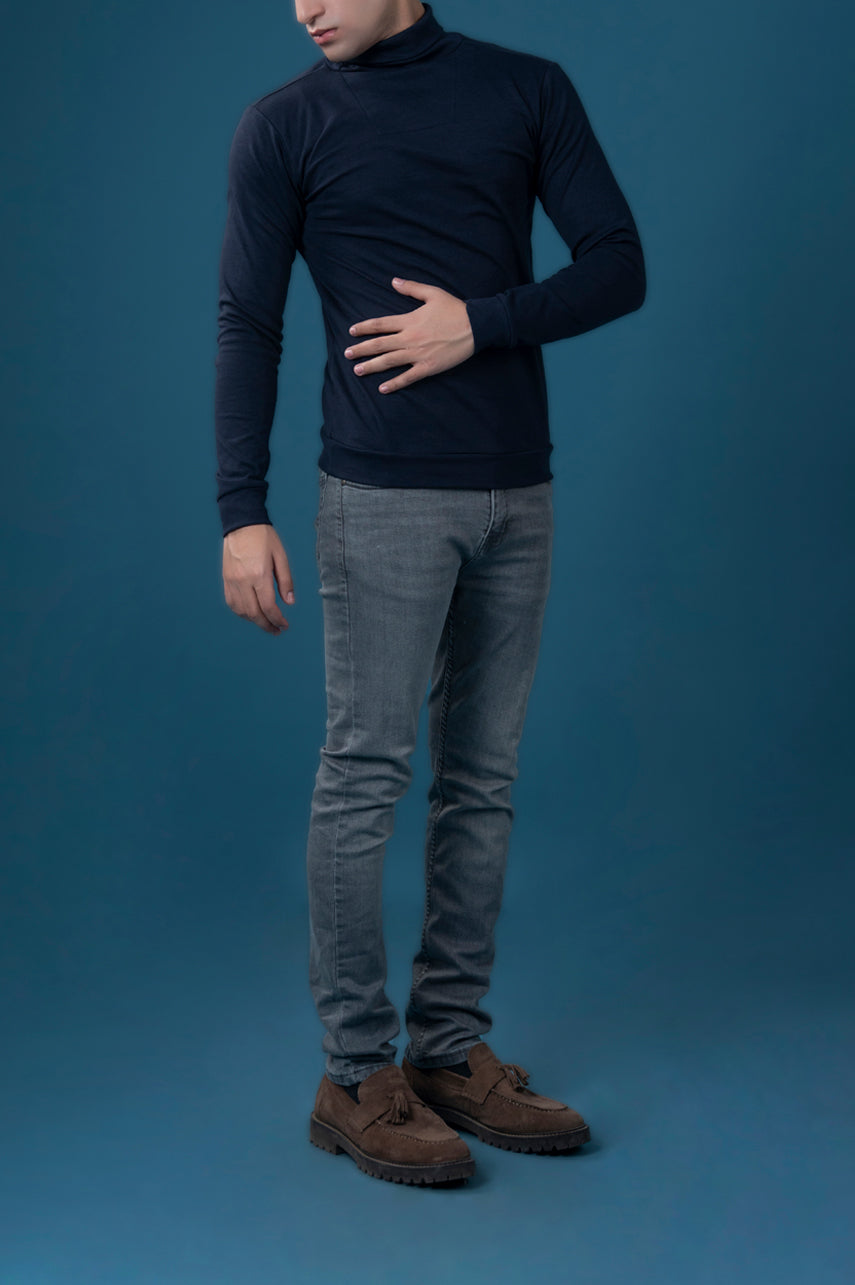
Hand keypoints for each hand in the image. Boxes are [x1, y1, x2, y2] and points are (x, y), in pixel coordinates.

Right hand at [222, 523, 293, 634]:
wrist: (241, 523)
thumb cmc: (264, 537)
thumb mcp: (281, 556)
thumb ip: (286, 581)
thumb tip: (289, 602)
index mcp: (259, 574)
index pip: (268, 606)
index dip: (277, 620)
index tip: (284, 625)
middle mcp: (243, 580)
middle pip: (254, 613)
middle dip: (267, 625)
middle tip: (277, 630)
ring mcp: (232, 580)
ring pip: (241, 611)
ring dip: (254, 621)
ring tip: (266, 623)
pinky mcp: (226, 579)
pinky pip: (232, 602)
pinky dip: (242, 612)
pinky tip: (252, 613)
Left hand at [344, 277, 474, 393]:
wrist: (476, 326)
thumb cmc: (455, 309)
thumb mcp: (433, 293)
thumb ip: (411, 288)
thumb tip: (393, 281)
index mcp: (409, 320)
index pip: (380, 324)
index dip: (364, 328)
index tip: (352, 331)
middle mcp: (409, 338)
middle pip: (379, 344)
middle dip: (361, 349)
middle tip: (347, 354)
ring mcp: (418, 354)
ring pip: (389, 361)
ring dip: (371, 366)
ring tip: (357, 371)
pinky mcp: (428, 367)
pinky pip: (407, 377)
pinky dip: (394, 384)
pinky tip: (382, 388)